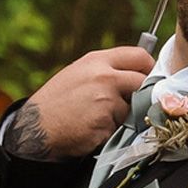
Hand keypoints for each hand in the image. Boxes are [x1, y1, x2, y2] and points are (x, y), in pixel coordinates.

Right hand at [3, 45, 156, 161]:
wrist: (37, 127)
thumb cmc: (57, 101)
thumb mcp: (79, 73)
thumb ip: (106, 70)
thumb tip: (135, 73)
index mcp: (97, 61)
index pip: (139, 56)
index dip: (149, 68)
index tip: (150, 78)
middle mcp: (104, 77)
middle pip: (143, 82)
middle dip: (141, 94)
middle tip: (129, 103)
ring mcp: (106, 100)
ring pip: (131, 108)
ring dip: (122, 116)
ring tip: (97, 118)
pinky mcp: (106, 122)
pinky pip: (120, 127)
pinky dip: (111, 130)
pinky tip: (92, 129)